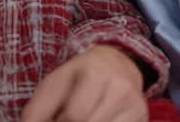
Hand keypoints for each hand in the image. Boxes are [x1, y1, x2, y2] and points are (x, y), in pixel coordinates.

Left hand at [19, 45, 147, 121]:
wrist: (117, 64)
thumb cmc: (79, 77)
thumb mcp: (54, 84)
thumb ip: (37, 111)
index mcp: (95, 72)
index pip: (75, 116)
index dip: (61, 121)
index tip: (58, 116)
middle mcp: (120, 87)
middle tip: (68, 117)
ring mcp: (135, 104)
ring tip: (84, 117)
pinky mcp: (143, 117)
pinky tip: (99, 119)